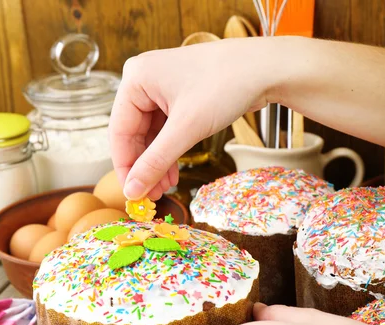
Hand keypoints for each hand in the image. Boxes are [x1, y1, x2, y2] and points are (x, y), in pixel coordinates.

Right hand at [108, 37, 274, 199]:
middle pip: (133, 135)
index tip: (132, 194)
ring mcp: (162, 89)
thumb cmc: (225, 86)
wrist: (265, 69)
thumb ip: (155, 162)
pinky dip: (169, 152)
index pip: (119, 132)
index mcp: (136, 79)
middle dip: (144, 167)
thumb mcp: (186, 129)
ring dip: (157, 163)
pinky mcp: (179, 98)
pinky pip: (166, 131)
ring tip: (164, 188)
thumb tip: (133, 191)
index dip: (125, 167)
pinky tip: (173, 173)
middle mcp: (144, 81)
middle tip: (151, 196)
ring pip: (150, 135)